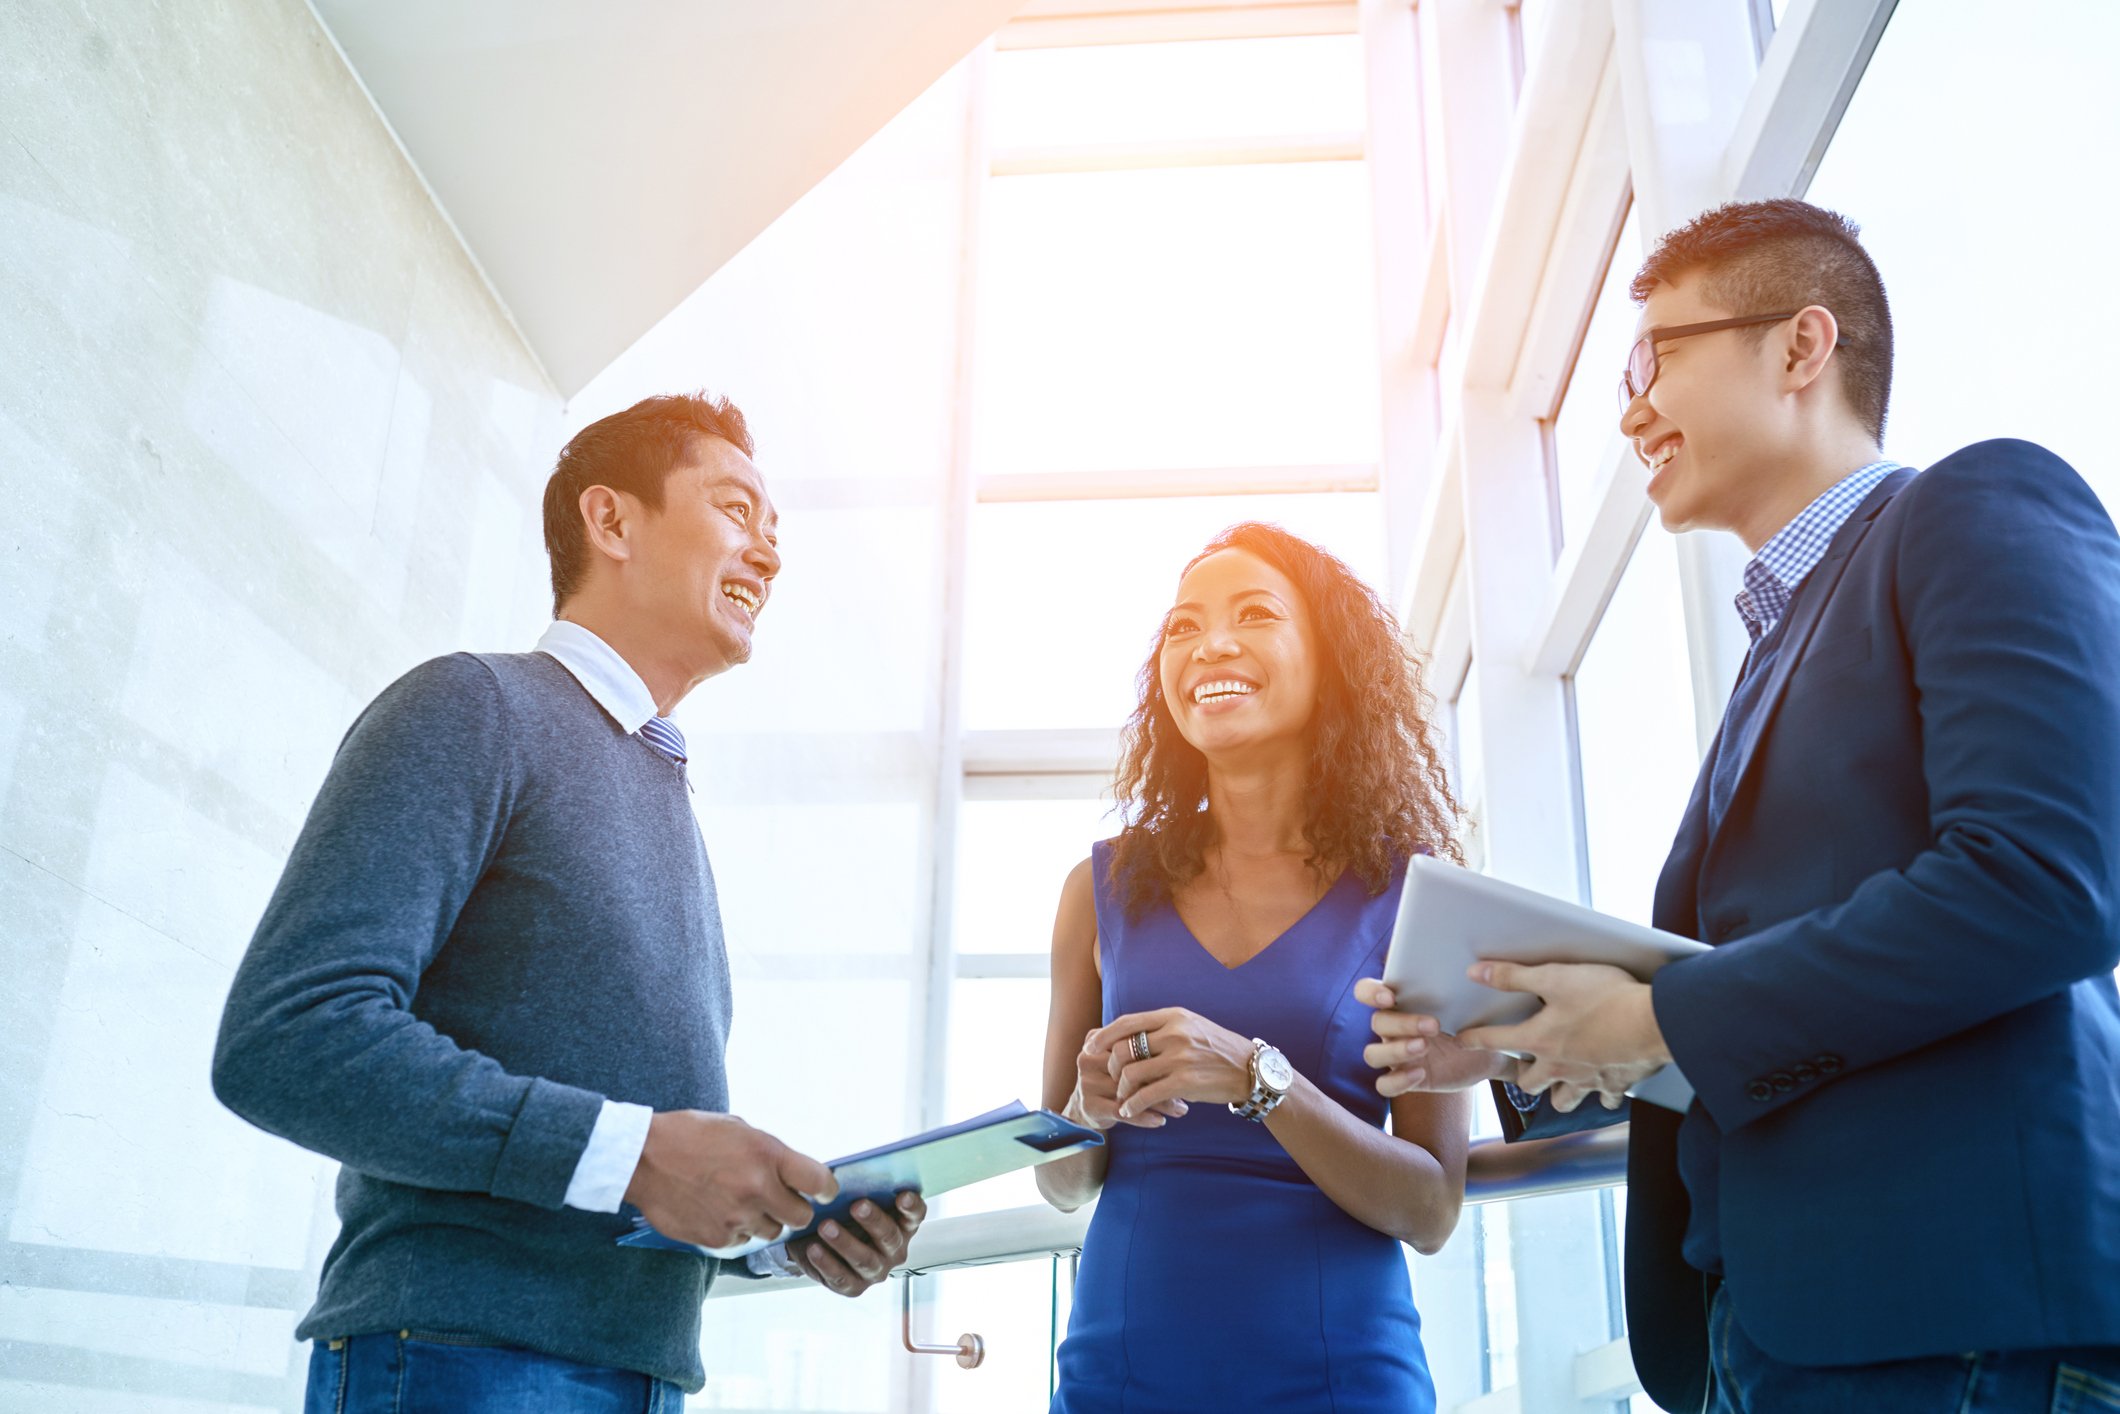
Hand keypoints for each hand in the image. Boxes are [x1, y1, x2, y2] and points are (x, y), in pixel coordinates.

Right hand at [624, 1111, 833, 1249]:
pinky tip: (718, 1210)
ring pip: (771, 1233)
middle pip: (801, 1217)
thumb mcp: (739, 1129)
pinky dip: (736, 1230)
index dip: (825, 1188)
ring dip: (764, 1220)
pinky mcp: (717, 1238)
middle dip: (794, 1208)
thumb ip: (770, 1153)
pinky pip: (741, 1241)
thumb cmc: (689, 1136)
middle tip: (779, 1198)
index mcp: (768, 1156)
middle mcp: (758, 1190)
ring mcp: (737, 1218)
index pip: (820, 1182)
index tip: (821, 1190)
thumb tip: (792, 1172)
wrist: (643, 1159)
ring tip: (741, 1201)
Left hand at [787, 1190, 925, 1297]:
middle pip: (889, 1236)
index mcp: (901, 1224)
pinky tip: (814, 1249)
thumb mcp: (852, 1198)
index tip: (902, 1196)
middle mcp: (894, 1250)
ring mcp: (876, 1270)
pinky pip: (842, 1278)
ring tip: (825, 1226)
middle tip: (857, 1205)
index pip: (915, 1215)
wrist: (816, 1242)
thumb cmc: (841, 1215)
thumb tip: (847, 1176)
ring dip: (845, 1242)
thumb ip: (859, 1189)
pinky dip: (827, 1263)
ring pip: (865, 1259)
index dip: (911, 1207)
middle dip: (873, 1220)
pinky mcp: (854, 1287)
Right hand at [1070, 1029, 1188, 1130]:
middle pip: (1130, 1066)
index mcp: (1096, 1038)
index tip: (1185, 1064)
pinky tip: (1161, 1120)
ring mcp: (1086, 1082)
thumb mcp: (1127, 1059)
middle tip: (1187, 1090)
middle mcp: (1088, 1058)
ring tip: (1180, 1108)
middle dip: (1161, 1078)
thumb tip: (1186, 1056)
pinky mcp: (1089, 1105)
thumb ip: (1145, 1049)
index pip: (1131, 1041)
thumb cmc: (1118, 1078)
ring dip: (1157, 1101)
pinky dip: (1143, 1116)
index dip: (1158, 1053)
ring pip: (1129, 1090)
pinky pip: (1121, 1111)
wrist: (1089, 1106)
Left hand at [1090, 1008, 1255, 1118]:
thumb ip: (1162, 1028)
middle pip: (1123, 1048)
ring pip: (1131, 1073)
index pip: (1127, 1022)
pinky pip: (1146, 1095)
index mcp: (1173, 1016)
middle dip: (1111, 1067)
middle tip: (1112, 1079)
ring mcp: (1180, 1057)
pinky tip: (1130, 1111)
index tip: (1090, 1046)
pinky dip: (1132, 1105)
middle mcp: (1175, 1033)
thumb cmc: (1217, 1049)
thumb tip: (1126, 1035)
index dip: (1104, 1035)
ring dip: (1121, 1089)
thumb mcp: (1191, 1027)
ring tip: (1123, 1098)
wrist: (1251, 1069)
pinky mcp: (1185, 1082)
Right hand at [1353, 979, 1519, 1095]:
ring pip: (1373, 1054)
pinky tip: (1420, 1075)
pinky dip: (1397, 1081)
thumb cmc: (1477, 1024)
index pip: (1368, 992)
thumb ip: (1494, 1000)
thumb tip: (1522, 987)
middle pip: (1377, 1022)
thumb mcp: (1487, 1011)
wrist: (1483, 1057)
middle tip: (1434, 1025)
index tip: (1392, 995)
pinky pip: (1384, 1085)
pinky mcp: (1404, 1079)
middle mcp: (1395, 1027)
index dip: (1372, 992)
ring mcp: (1397, 1055)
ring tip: (1424, 1049)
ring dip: (1395, 1050)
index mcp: (1405, 1003)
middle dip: (1402, 1022)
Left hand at [1456, 962, 1669, 1106]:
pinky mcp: (1616, 1083)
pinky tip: (1602, 1089)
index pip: (1496, 1041)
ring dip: (1557, 1093)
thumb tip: (1476, 973)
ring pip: (1563, 1099)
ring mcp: (1587, 1079)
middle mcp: (1559, 1066)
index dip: (1475, 1039)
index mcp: (1540, 1040)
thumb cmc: (1605, 998)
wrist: (1653, 1023)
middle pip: (1528, 1083)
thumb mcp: (1554, 977)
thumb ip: (1514, 976)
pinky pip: (1604, 1099)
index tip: (1463, 1041)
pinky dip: (1600, 1095)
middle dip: (1521, 1076)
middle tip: (1519, 1068)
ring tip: (1556, 1083)